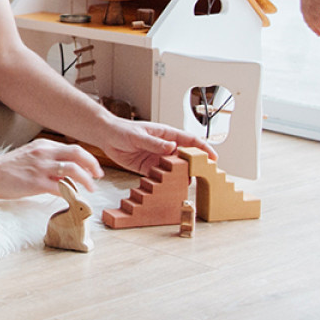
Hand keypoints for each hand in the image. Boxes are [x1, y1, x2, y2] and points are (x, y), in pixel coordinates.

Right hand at [0, 138, 102, 198]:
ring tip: (91, 189)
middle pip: (78, 154)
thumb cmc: (9, 167)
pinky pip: (61, 188)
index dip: (87, 159)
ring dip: (86, 180)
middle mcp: (45, 153)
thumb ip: (48, 161)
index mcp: (44, 146)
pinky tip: (75, 199)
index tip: (93, 169)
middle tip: (98, 176)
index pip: (73, 149)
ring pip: (73, 169)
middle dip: (92, 165)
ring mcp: (41, 168)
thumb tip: (66, 174)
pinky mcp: (37, 183)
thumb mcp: (31, 156)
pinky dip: (72, 193)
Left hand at [98, 119, 214, 176]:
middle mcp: (165, 147)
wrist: (107, 137)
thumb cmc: (123, 130)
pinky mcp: (148, 169)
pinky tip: (169, 189)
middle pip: (185, 157)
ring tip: (186, 185)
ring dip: (180, 176)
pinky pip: (161, 177)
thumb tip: (171, 147)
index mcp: (167, 135)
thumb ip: (154, 143)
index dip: (203, 148)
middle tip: (202, 176)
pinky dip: (166, 182)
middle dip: (195, 165)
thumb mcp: (139, 135)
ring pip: (175, 169)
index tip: (213, 157)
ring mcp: (158, 158)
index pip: (190, 141)